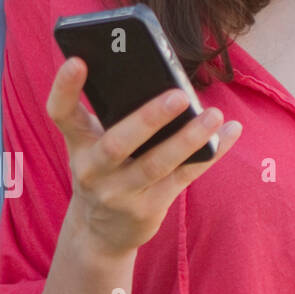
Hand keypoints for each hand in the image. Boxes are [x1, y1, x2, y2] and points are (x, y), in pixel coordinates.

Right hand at [45, 56, 241, 258]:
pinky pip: (185, 176)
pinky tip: (232, 130)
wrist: (100, 233)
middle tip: (180, 95)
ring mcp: (120, 193)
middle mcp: (92, 170)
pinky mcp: (149, 208)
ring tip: (214, 115)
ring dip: (188, 139)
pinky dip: (211, 152)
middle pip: (116, 143)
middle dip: (148, 119)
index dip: (65, 88)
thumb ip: (120, 116)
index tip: (77, 60)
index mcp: (79, 144)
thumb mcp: (98, 146)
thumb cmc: (107, 169)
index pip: (62, 114)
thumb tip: (166, 74)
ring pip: (156, 164)